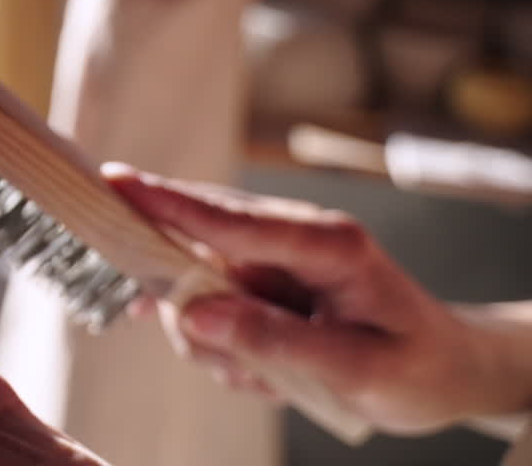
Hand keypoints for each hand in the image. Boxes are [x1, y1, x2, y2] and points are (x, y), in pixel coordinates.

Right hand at [103, 163, 531, 434]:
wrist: (443, 371)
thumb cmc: (415, 364)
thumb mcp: (357, 369)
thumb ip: (274, 341)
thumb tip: (192, 315)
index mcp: (325, 242)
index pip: (230, 218)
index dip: (167, 201)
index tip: (114, 182)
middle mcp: (288, 239)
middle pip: (196, 239)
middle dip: (177, 290)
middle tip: (182, 325)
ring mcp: (267, 261)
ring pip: (192, 288)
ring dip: (209, 341)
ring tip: (266, 376)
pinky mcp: (255, 284)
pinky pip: (205, 312)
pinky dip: (217, 346)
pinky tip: (254, 369)